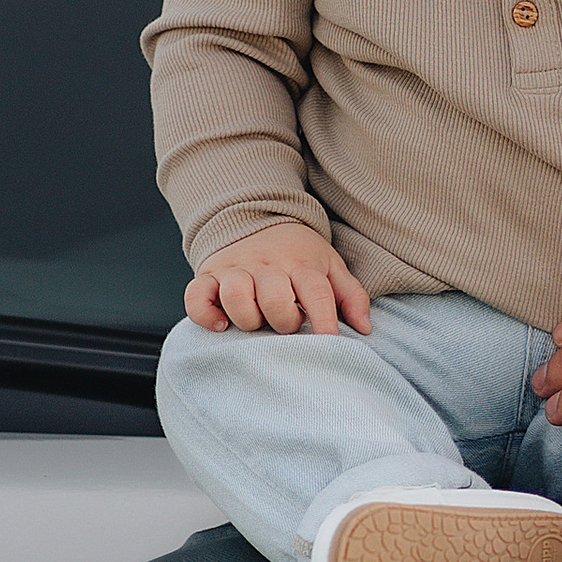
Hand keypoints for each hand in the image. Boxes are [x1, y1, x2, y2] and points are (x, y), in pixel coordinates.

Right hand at [185, 224, 370, 334]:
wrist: (257, 218)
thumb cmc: (299, 254)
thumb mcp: (330, 266)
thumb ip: (351, 296)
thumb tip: (365, 329)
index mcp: (302, 264)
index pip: (316, 294)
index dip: (324, 322)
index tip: (329, 343)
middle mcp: (267, 265)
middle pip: (275, 299)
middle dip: (284, 321)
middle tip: (288, 326)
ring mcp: (236, 269)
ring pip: (236, 295)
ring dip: (247, 317)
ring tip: (256, 322)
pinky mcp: (208, 275)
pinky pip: (196, 295)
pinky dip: (204, 314)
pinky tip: (221, 326)